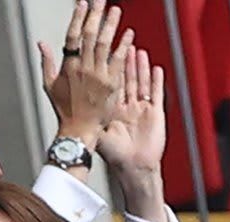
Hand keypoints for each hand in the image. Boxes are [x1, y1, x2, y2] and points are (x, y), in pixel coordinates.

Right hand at [38, 0, 132, 146]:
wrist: (78, 129)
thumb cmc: (64, 110)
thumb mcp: (49, 85)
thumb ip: (46, 62)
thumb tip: (41, 44)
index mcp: (68, 67)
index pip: (72, 36)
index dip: (78, 18)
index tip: (82, 4)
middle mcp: (83, 69)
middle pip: (90, 35)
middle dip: (95, 15)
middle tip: (101, 1)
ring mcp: (98, 75)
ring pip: (105, 44)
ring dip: (111, 25)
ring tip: (116, 10)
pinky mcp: (112, 83)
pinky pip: (119, 60)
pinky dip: (124, 45)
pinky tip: (129, 33)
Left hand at [99, 48, 164, 174]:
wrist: (133, 167)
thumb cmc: (115, 156)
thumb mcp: (99, 135)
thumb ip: (91, 121)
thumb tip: (73, 111)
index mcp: (111, 111)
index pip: (110, 86)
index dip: (109, 71)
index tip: (106, 56)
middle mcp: (126, 108)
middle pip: (126, 80)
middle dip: (126, 63)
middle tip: (124, 46)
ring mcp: (141, 109)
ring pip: (141, 83)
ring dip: (140, 68)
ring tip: (139, 52)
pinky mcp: (155, 113)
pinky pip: (156, 93)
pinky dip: (156, 81)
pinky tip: (156, 68)